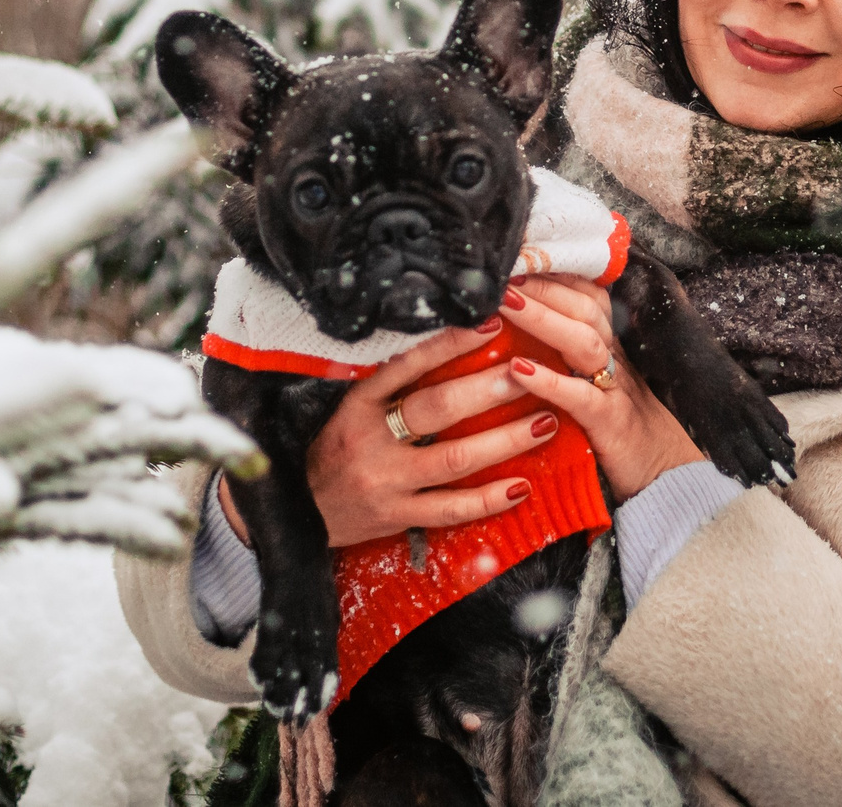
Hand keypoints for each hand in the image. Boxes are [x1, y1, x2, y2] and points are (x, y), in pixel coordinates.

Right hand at [289, 321, 558, 548]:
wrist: (297, 512)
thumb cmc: (330, 450)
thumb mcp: (347, 407)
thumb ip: (388, 383)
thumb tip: (446, 346)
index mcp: (357, 405)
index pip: (406, 365)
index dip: (449, 343)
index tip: (489, 324)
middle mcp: (371, 441)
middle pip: (438, 409)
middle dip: (489, 389)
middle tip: (529, 371)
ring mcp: (387, 482)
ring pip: (455, 459)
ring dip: (505, 441)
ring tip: (545, 422)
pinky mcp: (398, 516)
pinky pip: (452, 510)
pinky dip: (489, 499)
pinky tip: (522, 485)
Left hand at [499, 277, 704, 499]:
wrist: (669, 479)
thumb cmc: (620, 430)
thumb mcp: (596, 384)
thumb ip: (568, 355)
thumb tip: (517, 332)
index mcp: (609, 346)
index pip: (586, 293)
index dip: (554, 271)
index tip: (517, 253)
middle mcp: (615, 359)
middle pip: (583, 307)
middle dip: (542, 284)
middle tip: (501, 268)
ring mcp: (616, 389)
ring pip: (584, 341)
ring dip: (542, 319)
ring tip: (505, 303)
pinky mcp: (611, 425)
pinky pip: (582, 397)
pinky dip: (551, 382)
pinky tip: (518, 371)